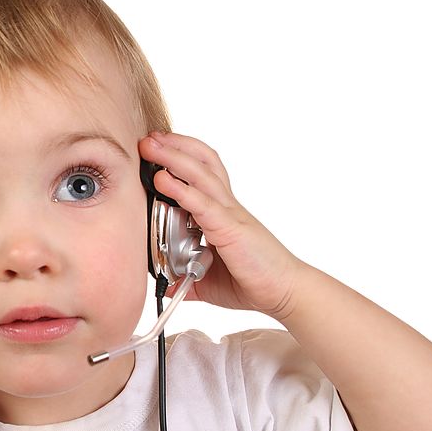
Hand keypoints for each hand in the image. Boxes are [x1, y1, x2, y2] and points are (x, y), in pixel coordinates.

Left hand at [139, 132, 305, 321]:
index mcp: (222, 213)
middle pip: (200, 163)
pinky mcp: (230, 228)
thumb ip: (184, 277)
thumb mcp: (208, 280)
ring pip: (200, 174)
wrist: (284, 292)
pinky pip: (203, 204)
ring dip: (173, 157)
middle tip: (148, 138)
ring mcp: (229, 214)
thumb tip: (164, 283)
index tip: (157, 148)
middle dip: (173, 146)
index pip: (201, 173)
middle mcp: (226, 207)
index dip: (180, 156)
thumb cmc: (252, 281)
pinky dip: (181, 190)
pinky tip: (162, 180)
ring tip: (150, 145)